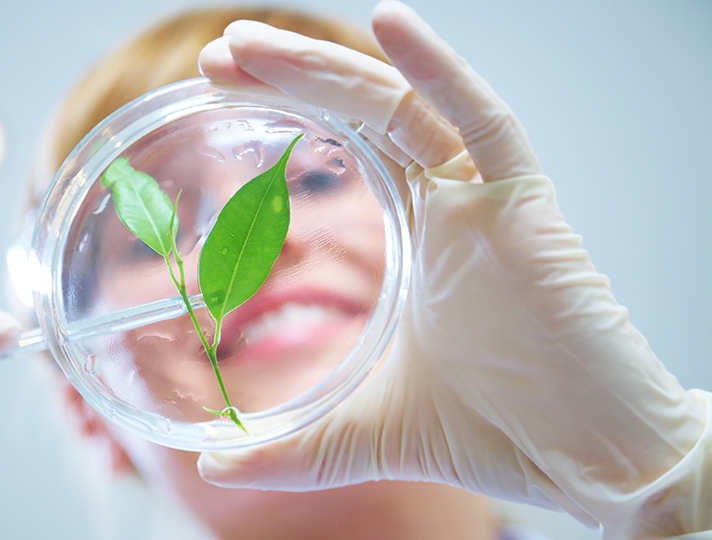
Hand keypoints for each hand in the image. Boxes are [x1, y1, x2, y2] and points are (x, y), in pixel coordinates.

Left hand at [197, 2, 710, 535]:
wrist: (596, 463)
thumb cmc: (501, 433)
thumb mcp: (369, 432)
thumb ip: (295, 448)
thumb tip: (216, 469)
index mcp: (421, 238)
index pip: (345, 152)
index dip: (286, 117)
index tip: (220, 96)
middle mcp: (450, 205)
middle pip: (362, 117)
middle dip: (288, 78)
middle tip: (218, 55)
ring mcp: (487, 200)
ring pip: (403, 110)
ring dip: (327, 70)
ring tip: (251, 42)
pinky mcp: (527, 208)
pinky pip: (482, 123)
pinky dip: (439, 73)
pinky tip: (390, 24)